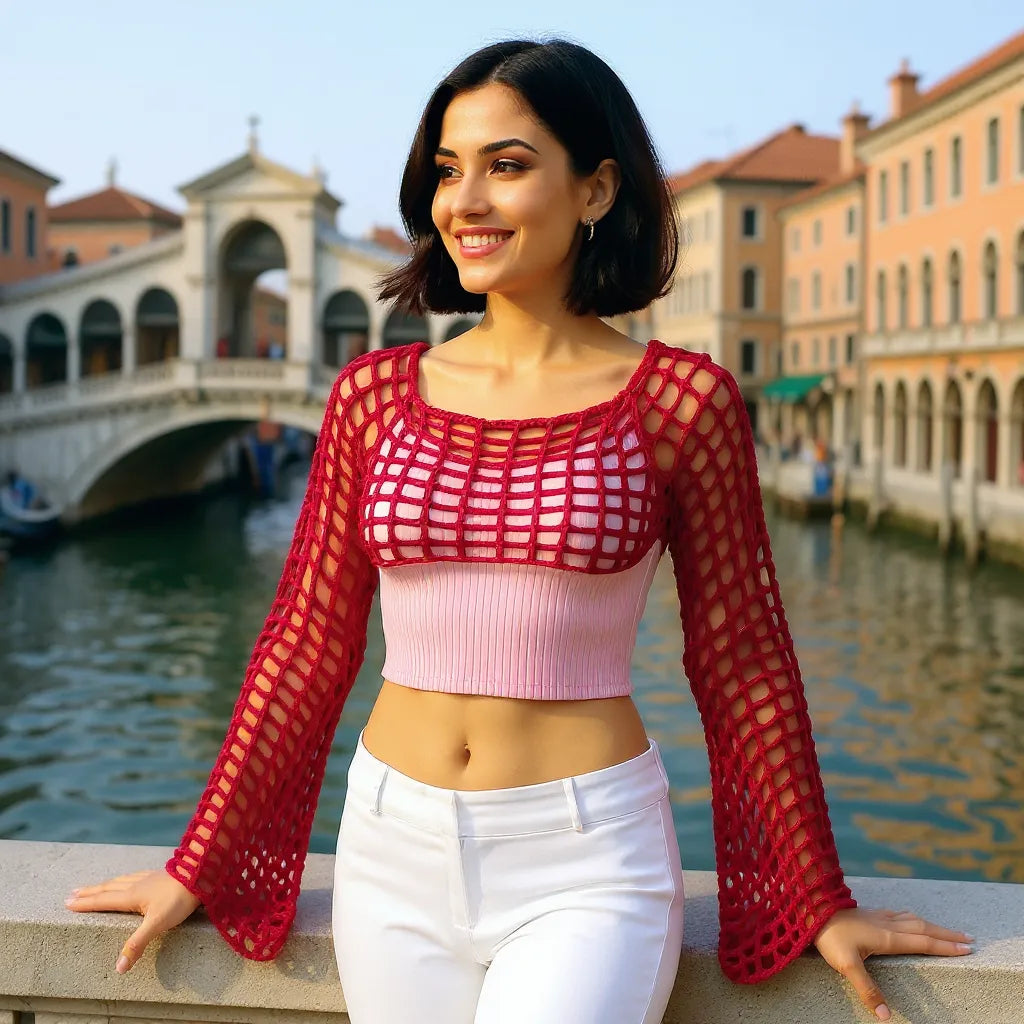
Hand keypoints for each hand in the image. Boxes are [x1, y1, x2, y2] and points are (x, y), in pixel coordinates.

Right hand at [64, 868, 202, 973]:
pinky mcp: (157, 875)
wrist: (201, 876)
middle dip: (89, 892)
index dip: (85, 903)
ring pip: (119, 880)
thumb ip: (137, 944)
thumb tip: (118, 967)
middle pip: (107, 888)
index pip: (103, 901)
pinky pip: (132, 876)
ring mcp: (147, 878)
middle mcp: (135, 884)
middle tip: (71, 894)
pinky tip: (126, 878)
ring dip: (103, 885)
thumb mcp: (157, 924)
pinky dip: (122, 878)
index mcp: (131, 896)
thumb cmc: (178, 901)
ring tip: (93, 887)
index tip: (68, 903)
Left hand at [813, 907, 973, 1019]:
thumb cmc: (830, 937)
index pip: (923, 943)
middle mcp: (887, 924)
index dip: (945, 947)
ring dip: (933, 925)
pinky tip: (911, 917)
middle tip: (969, 938)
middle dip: (947, 935)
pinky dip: (913, 917)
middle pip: (924, 928)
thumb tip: (886, 1016)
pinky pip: (899, 914)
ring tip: (948, 930)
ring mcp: (878, 916)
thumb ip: (868, 990)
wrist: (812, 909)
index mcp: (887, 938)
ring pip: (913, 919)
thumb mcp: (847, 966)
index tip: (967, 949)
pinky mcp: (869, 913)